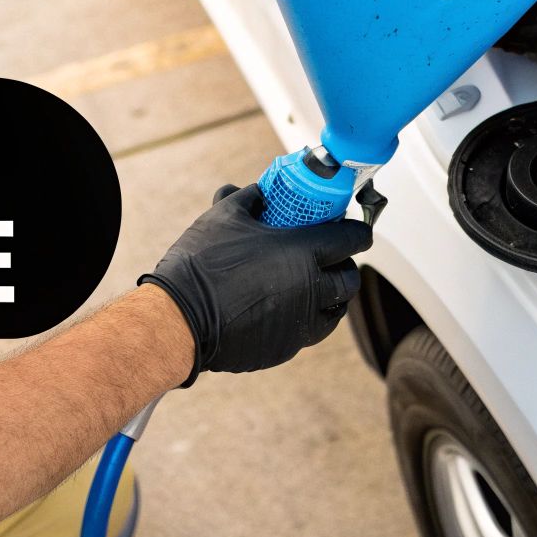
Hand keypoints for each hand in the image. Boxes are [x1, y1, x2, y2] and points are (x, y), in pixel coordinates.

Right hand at [140, 184, 371, 381]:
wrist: (178, 319)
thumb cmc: (201, 264)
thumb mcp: (224, 217)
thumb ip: (248, 199)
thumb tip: (256, 189)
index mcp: (302, 252)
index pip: (351, 240)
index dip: (358, 232)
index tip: (356, 229)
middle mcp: (311, 289)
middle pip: (350, 279)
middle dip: (346, 266)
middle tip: (331, 258)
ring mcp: (300, 323)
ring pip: (335, 310)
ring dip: (332, 296)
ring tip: (315, 286)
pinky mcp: (286, 347)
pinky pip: (308, 332)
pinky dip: (305, 318)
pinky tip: (287, 308)